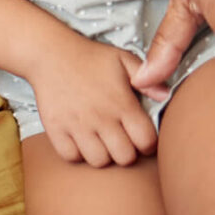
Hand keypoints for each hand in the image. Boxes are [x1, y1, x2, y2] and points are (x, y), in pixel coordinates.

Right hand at [29, 36, 156, 167]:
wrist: (49, 53)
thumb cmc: (89, 57)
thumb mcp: (124, 60)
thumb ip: (149, 80)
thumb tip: (166, 97)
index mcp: (122, 103)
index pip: (146, 142)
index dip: (148, 144)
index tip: (141, 138)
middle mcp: (101, 117)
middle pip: (124, 158)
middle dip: (127, 152)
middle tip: (121, 141)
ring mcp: (76, 125)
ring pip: (99, 161)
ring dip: (103, 155)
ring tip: (100, 142)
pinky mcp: (55, 128)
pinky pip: (71, 156)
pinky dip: (77, 153)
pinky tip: (80, 140)